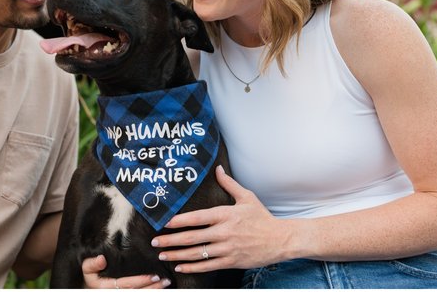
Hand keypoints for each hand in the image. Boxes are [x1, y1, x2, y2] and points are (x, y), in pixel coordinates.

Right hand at [82, 254, 170, 288]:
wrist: (91, 289)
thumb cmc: (92, 278)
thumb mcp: (87, 270)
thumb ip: (92, 264)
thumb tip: (101, 258)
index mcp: (107, 287)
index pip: (127, 284)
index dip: (141, 281)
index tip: (154, 276)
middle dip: (152, 287)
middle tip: (165, 280)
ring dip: (154, 291)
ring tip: (166, 284)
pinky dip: (149, 291)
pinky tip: (159, 289)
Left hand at [151, 166, 296, 272]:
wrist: (280, 239)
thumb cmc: (262, 217)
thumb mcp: (247, 197)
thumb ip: (229, 184)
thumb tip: (217, 168)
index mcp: (227, 214)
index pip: (198, 218)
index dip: (179, 221)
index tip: (164, 222)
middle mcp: (225, 232)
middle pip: (192, 237)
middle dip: (171, 240)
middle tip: (155, 241)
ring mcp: (227, 248)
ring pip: (197, 254)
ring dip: (177, 255)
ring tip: (163, 255)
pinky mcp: (231, 261)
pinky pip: (207, 266)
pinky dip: (192, 268)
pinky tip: (180, 267)